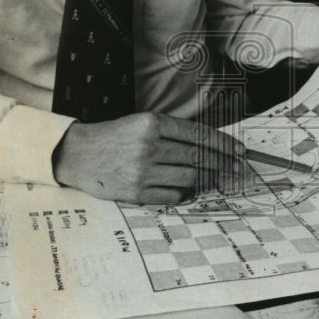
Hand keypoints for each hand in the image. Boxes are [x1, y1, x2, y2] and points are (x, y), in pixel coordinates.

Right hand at [52, 112, 243, 204]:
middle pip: (198, 158)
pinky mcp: (137, 192)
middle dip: (223, 164)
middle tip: (236, 168)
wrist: (78, 155)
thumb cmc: (114, 137)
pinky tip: (188, 190)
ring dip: (205, 179)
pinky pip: (173, 196)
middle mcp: (149, 146)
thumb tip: (210, 145)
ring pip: (189, 178)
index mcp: (151, 124)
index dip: (223, 144)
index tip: (239, 151)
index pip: (198, 135)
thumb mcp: (141, 122)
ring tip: (213, 178)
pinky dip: (185, 193)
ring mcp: (143, 171)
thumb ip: (172, 132)